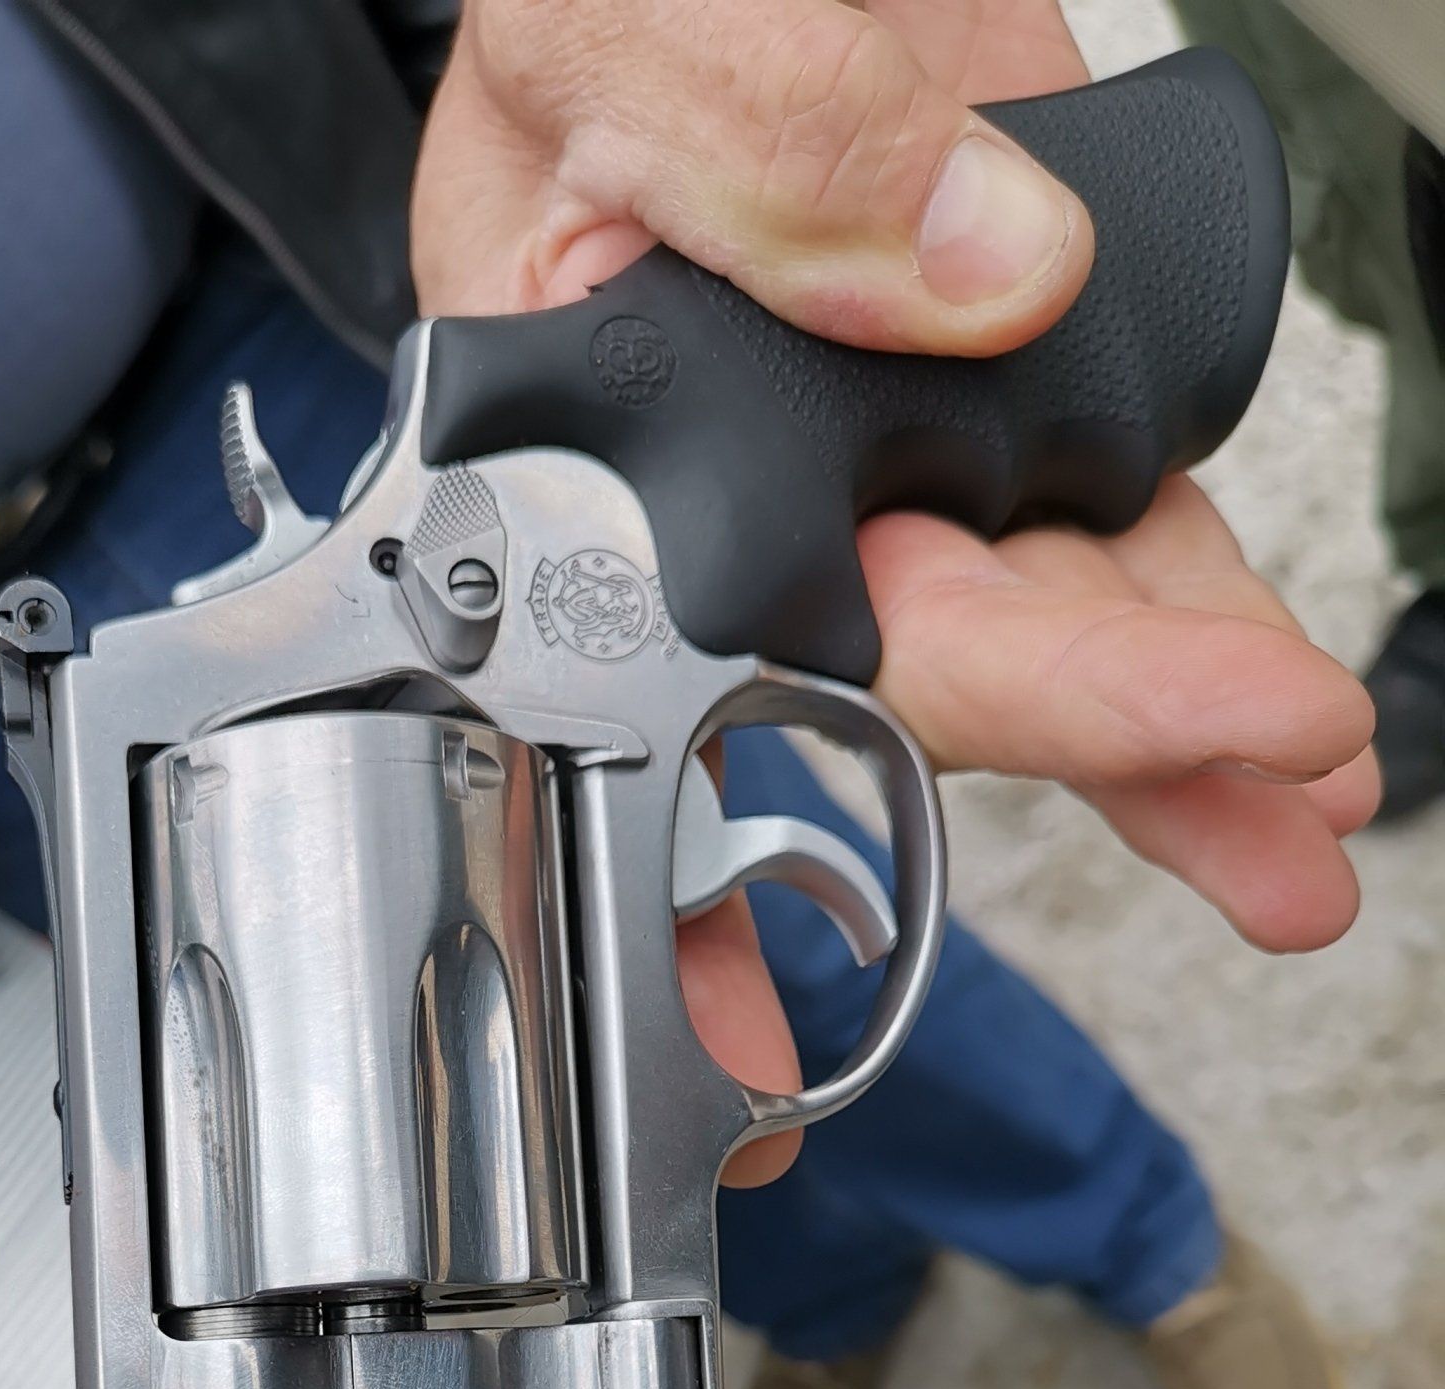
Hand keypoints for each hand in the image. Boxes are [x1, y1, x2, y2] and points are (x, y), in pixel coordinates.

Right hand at [413, 0, 1377, 1186]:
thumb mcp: (609, 37)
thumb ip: (775, 142)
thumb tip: (991, 273)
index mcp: (611, 449)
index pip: (755, 635)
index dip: (917, 720)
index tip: (1077, 723)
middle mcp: (755, 490)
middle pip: (930, 668)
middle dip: (1109, 734)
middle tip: (1266, 765)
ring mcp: (892, 453)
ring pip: (1038, 628)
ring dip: (1176, 729)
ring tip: (1310, 784)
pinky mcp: (1007, 385)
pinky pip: (1108, 532)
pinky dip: (1194, 615)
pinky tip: (1277, 701)